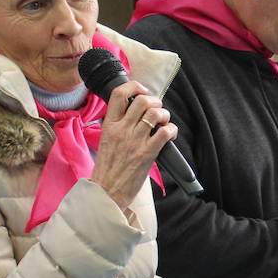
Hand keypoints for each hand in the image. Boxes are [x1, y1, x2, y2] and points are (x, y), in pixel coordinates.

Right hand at [91, 81, 177, 209]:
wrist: (107, 191)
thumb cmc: (108, 168)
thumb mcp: (106, 140)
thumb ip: (118, 125)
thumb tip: (134, 112)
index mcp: (109, 125)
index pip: (118, 94)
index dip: (134, 86)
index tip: (142, 91)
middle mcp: (121, 130)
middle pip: (142, 100)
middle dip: (155, 101)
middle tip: (157, 109)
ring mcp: (135, 141)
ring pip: (155, 113)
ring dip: (165, 114)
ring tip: (164, 122)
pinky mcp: (147, 153)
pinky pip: (165, 132)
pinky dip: (172, 130)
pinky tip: (169, 134)